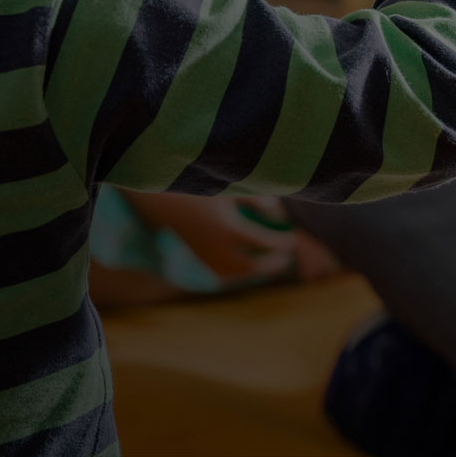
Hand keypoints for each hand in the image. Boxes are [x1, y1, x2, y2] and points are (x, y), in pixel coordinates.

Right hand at [127, 192, 299, 283]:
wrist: (160, 193)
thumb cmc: (199, 183)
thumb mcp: (228, 185)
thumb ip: (253, 197)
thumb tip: (276, 208)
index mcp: (228, 227)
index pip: (263, 242)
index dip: (281, 242)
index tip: (295, 238)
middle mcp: (216, 247)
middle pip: (250, 267)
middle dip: (271, 265)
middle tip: (287, 258)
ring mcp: (204, 254)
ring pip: (233, 273)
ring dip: (254, 271)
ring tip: (272, 263)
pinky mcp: (196, 254)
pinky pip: (220, 272)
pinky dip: (237, 272)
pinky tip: (248, 265)